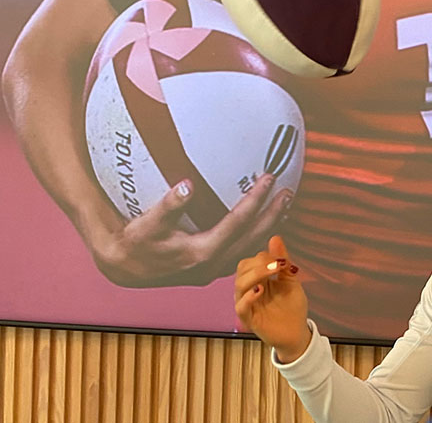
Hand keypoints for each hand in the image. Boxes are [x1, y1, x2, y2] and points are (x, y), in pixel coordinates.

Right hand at [90, 172, 292, 286]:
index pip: (238, 223)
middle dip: (273, 215)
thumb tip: (187, 184)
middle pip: (253, 238)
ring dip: (269, 229)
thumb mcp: (148, 223)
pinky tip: (264, 227)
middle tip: (289, 192)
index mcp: (201, 253)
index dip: (256, 200)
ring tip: (285, 209)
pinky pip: (242, 254)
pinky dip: (257, 239)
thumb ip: (169, 205)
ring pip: (251, 249)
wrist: (124, 268)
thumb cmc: (135, 241)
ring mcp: (214, 270)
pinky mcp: (212, 270)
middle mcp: (212, 265)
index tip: (269, 179)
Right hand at [234, 236, 310, 361]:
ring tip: (272, 273)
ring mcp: (248, 304)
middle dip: (259, 264)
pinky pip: (241, 307)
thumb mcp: (290, 280)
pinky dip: (248, 297)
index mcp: (257, 279)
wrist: (297, 332)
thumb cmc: (292, 307)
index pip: (251, 261)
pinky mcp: (249, 319)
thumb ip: (283, 261)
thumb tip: (275, 238)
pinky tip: (260, 291)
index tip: (283, 260)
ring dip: (255, 275)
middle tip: (277, 265)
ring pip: (239, 285)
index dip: (266, 257)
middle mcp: (249, 290)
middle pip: (242, 269)